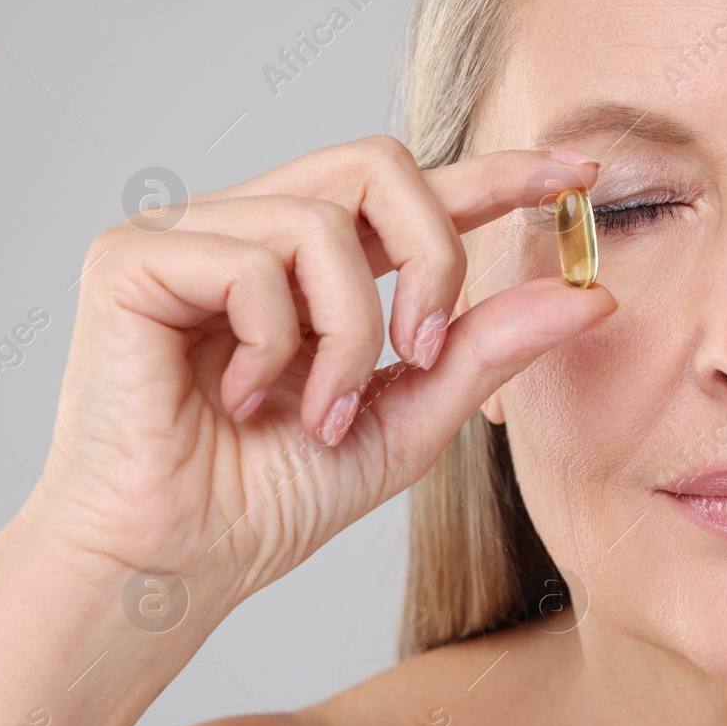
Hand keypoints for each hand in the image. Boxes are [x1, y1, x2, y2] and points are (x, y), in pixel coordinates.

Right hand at [29, 135, 611, 614]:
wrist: (176, 562)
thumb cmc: (273, 498)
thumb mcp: (412, 419)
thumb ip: (490, 350)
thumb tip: (594, 296)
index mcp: (316, 263)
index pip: (414, 188)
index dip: (497, 171)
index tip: (578, 177)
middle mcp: (252, 227)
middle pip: (379, 163)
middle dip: (434, 254)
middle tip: (425, 346)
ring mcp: (188, 235)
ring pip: (325, 219)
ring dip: (349, 333)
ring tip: (319, 410)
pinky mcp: (132, 258)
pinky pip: (251, 258)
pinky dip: (276, 342)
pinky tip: (247, 398)